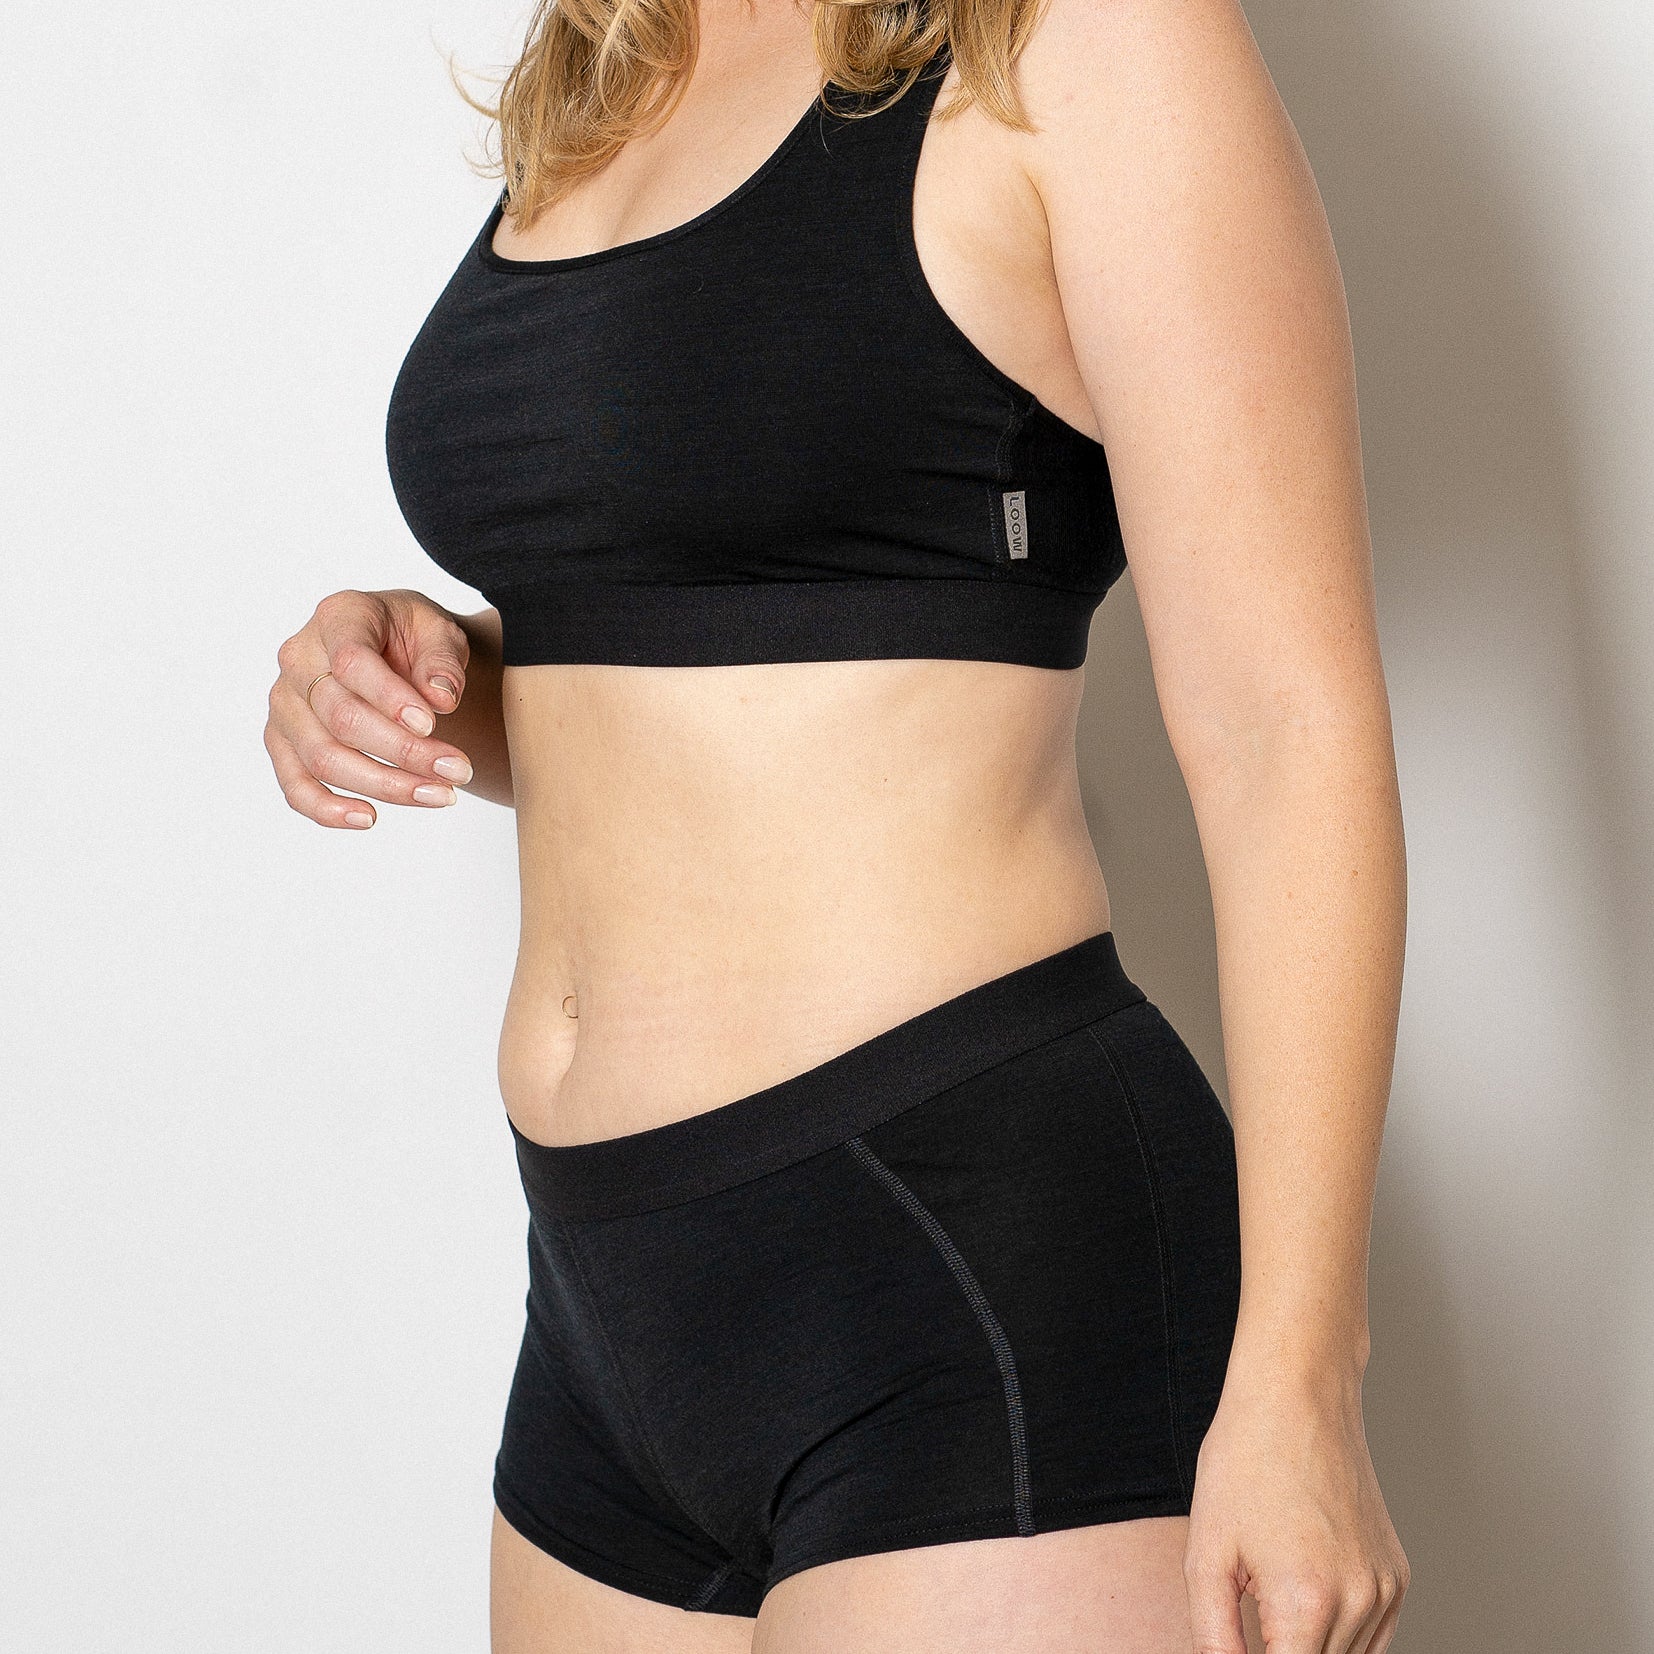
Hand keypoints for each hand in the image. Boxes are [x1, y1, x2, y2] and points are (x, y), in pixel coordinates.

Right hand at [265, 588, 475, 828]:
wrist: (396, 651)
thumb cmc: (416, 638)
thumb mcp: (441, 633)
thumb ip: (443, 660)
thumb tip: (441, 700)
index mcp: (338, 616)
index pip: (351, 661)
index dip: (390, 698)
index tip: (432, 724)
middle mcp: (298, 657)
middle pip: (341, 717)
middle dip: (404, 752)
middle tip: (459, 771)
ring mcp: (285, 702)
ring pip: (323, 757)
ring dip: (384, 785)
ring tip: (441, 795)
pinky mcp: (283, 741)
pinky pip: (294, 784)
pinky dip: (327, 809)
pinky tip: (370, 818)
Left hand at [1184, 1371, 1408, 1653]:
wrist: (1297, 1397)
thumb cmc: (1245, 1461)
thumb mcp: (1205, 1553)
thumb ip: (1214, 1636)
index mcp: (1306, 1602)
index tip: (1244, 1641)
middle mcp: (1358, 1603)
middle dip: (1282, 1652)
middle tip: (1252, 1606)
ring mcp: (1386, 1591)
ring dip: (1309, 1648)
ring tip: (1272, 1593)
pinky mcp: (1397, 1577)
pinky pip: (1372, 1639)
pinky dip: (1339, 1637)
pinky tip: (1305, 1597)